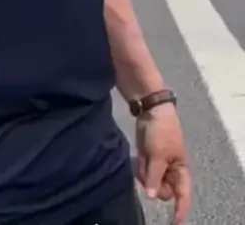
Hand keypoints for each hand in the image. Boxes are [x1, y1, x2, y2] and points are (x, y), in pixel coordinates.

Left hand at [135, 103, 190, 224]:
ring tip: (145, 156)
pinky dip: (140, 167)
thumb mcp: (159, 154)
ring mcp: (158, 165)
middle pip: (163, 191)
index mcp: (180, 169)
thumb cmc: (162, 132)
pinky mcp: (147, 159)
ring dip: (145, 174)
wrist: (151, 110)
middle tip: (151, 168)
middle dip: (155, 184)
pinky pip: (142, 173)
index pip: (182, 194)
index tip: (174, 223)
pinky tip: (139, 155)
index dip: (180, 209)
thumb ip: (155, 176)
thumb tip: (152, 196)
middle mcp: (170, 170)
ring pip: (150, 182)